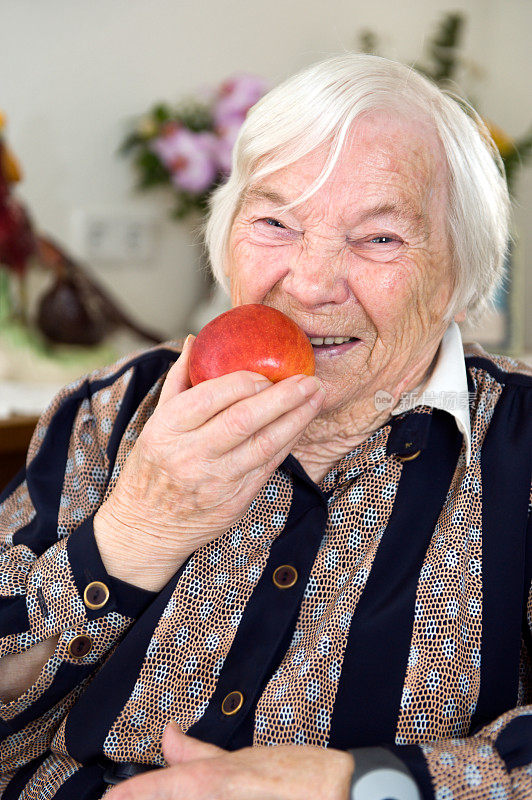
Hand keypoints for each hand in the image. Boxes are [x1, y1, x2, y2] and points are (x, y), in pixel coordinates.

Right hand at [94, 335, 324, 590]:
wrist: (146, 528)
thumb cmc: (153, 465)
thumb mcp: (155, 421)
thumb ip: (178, 380)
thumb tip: (197, 340)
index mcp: (167, 429)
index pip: (211, 397)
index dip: (244, 382)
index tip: (266, 372)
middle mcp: (190, 455)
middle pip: (244, 420)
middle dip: (282, 396)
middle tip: (308, 378)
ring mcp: (214, 482)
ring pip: (264, 444)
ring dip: (296, 418)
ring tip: (315, 396)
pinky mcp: (234, 502)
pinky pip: (268, 467)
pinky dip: (288, 443)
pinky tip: (301, 424)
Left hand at [105, 721, 353, 799]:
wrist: (346, 796)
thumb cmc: (298, 776)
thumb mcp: (247, 758)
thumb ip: (199, 754)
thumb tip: (167, 736)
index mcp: (213, 782)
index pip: (159, 789)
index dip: (130, 795)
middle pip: (175, 796)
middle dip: (151, 795)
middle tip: (130, 796)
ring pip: (190, 799)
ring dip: (178, 796)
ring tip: (189, 789)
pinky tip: (218, 795)